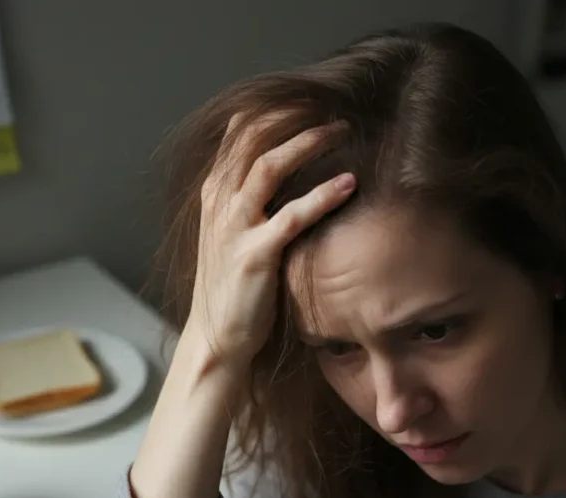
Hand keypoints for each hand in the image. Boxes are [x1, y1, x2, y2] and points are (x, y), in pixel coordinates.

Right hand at [187, 114, 355, 372]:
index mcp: (216, 192)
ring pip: (270, 166)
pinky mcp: (255, 255)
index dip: (275, 108)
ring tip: (342, 129)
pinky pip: (292, 215)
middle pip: (254, 137)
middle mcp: (221, 201)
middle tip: (331, 102)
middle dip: (293, 114)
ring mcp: (235, 227)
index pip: (240, 131)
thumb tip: (272, 165)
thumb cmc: (232, 284)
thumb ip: (246, 195)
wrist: (216, 336)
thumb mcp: (230, 231)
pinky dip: (322, 196)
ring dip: (308, 142)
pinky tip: (349, 184)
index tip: (310, 94)